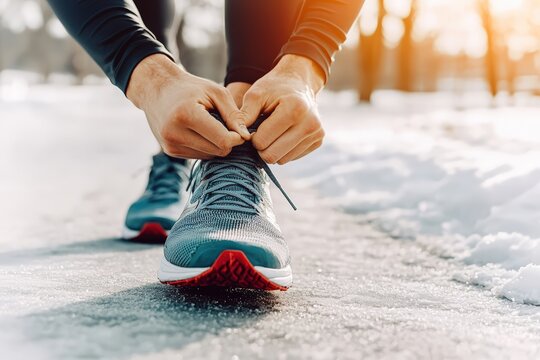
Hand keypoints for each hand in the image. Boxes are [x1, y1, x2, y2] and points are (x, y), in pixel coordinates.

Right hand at [126, 54, 243, 158]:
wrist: (157, 88)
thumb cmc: (191, 87)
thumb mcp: (216, 92)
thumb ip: (233, 114)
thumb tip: (246, 137)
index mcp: (186, 115)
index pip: (222, 140)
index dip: (237, 138)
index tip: (241, 129)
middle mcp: (174, 133)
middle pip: (218, 150)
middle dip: (228, 141)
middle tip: (226, 124)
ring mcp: (170, 145)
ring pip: (210, 156)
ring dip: (216, 144)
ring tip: (210, 125)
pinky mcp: (170, 151)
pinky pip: (199, 156)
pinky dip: (205, 146)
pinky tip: (200, 131)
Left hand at [233, 54, 325, 164]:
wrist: (299, 82)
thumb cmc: (274, 88)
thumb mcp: (255, 95)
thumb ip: (243, 115)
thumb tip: (238, 136)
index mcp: (294, 109)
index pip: (262, 141)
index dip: (252, 137)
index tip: (254, 127)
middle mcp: (310, 123)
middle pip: (273, 156)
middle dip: (261, 147)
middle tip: (260, 133)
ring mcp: (316, 133)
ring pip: (282, 160)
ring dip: (272, 149)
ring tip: (272, 132)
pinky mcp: (318, 141)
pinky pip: (292, 158)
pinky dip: (284, 150)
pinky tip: (284, 134)